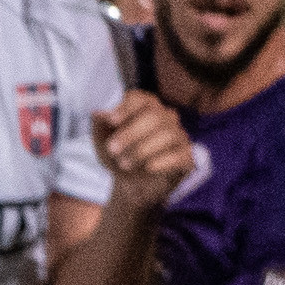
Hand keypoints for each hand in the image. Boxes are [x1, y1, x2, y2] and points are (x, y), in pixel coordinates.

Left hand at [91, 89, 194, 209]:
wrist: (130, 186)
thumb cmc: (117, 157)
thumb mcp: (101, 143)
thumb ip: (99, 126)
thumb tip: (98, 112)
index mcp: (144, 109)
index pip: (140, 98)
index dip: (126, 107)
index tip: (111, 120)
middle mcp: (165, 117)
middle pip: (155, 115)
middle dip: (131, 132)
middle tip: (112, 149)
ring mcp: (178, 136)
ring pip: (168, 134)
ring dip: (142, 150)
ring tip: (124, 164)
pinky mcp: (186, 156)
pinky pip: (180, 154)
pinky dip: (163, 160)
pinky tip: (148, 167)